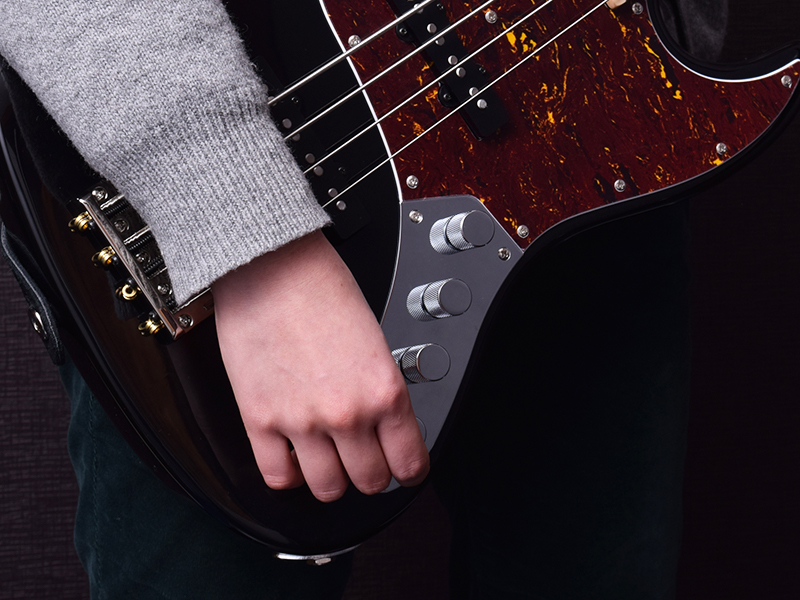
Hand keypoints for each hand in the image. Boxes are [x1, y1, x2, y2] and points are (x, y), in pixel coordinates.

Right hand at [212, 231, 429, 501]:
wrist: (270, 265)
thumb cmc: (321, 287)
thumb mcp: (375, 340)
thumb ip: (380, 390)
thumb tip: (382, 425)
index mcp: (385, 390)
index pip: (410, 463)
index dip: (409, 470)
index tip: (403, 468)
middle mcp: (347, 412)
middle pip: (369, 482)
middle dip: (370, 475)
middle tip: (363, 459)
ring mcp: (302, 421)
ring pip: (327, 489)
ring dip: (331, 479)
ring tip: (327, 460)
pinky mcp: (260, 420)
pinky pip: (279, 477)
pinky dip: (290, 475)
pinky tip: (294, 457)